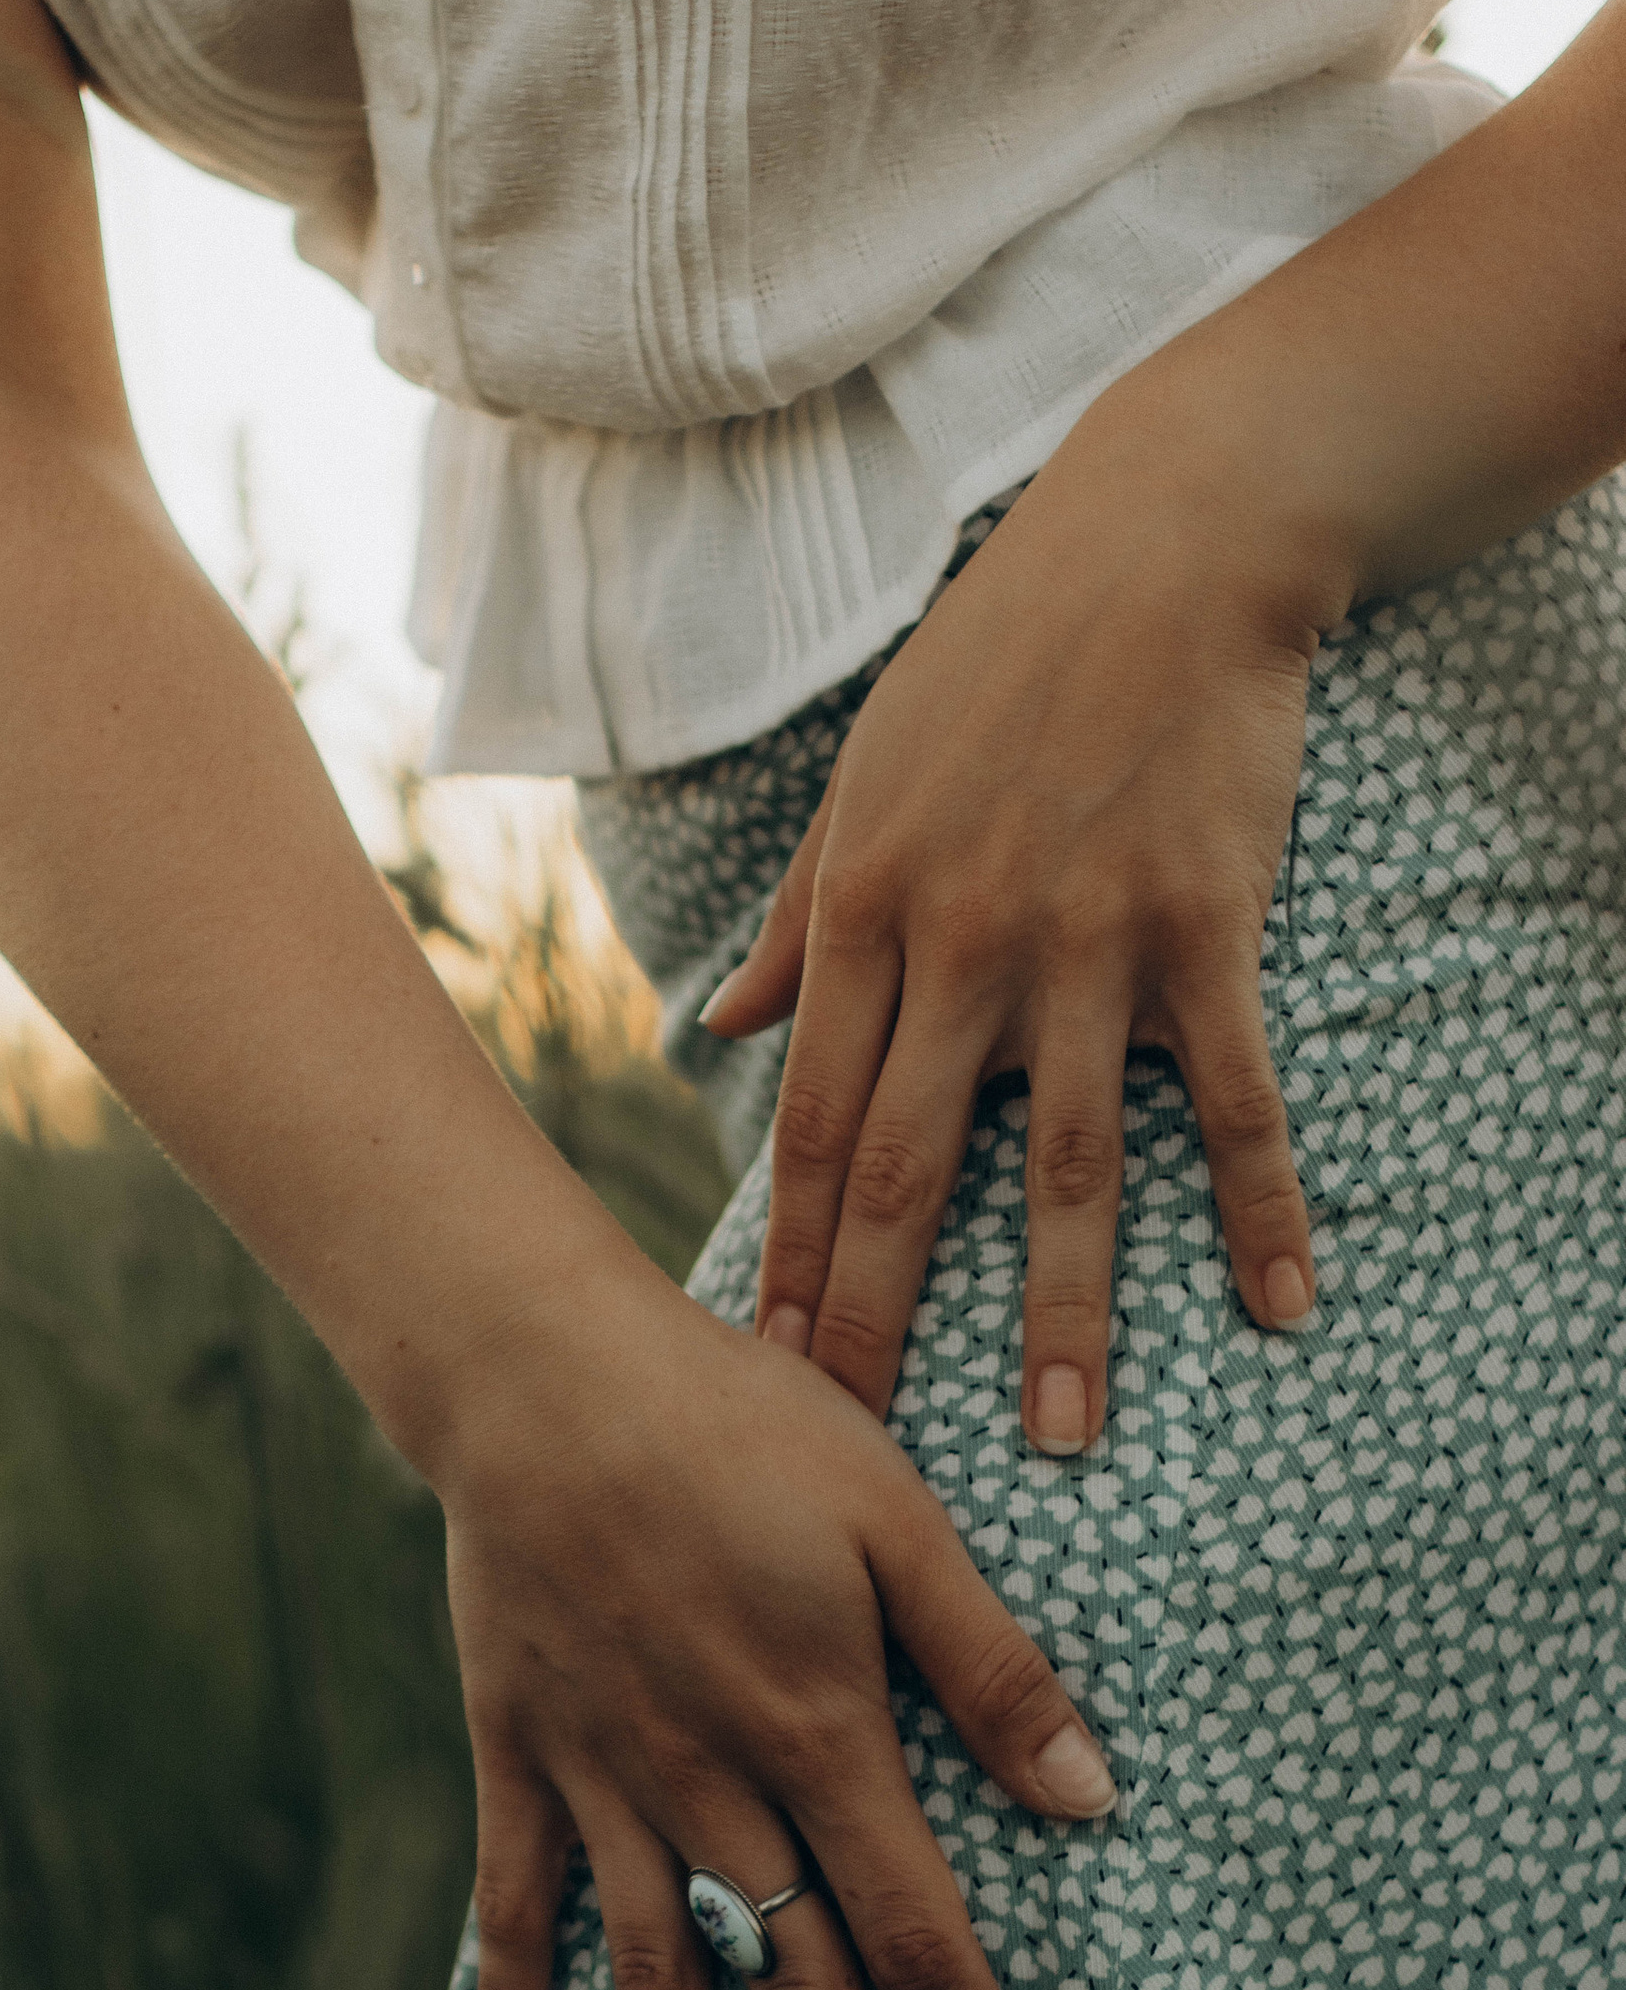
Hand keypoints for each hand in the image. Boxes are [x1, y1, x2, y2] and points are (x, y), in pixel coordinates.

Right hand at [443, 1267, 1117, 1989]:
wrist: (538, 1375)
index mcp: (820, 1736)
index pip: (917, 1936)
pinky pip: (513, 1913)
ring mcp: (605, 1789)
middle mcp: (712, 1792)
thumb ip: (989, 1669)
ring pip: (661, 1988)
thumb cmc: (739, 1425)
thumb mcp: (897, 1518)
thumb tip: (1091, 1801)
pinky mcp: (520, 1763)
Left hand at [702, 396, 1324, 1450]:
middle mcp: (959, 943)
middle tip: (857, 1450)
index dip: (785, 1257)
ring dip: (1059, 1315)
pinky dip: (1258, 1206)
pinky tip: (1279, 1307)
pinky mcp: (1204, 925)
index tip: (764, 1368)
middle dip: (875, 1325)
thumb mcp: (863, 778)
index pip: (805, 1125)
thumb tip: (711, 1028)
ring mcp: (1086, 941)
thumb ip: (796, 923)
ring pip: (1061, 1166)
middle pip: (902, 1174)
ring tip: (1059, 1440)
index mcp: (862, 912)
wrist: (1166, 538)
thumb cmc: (998, 661)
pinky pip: (1234, 1096)